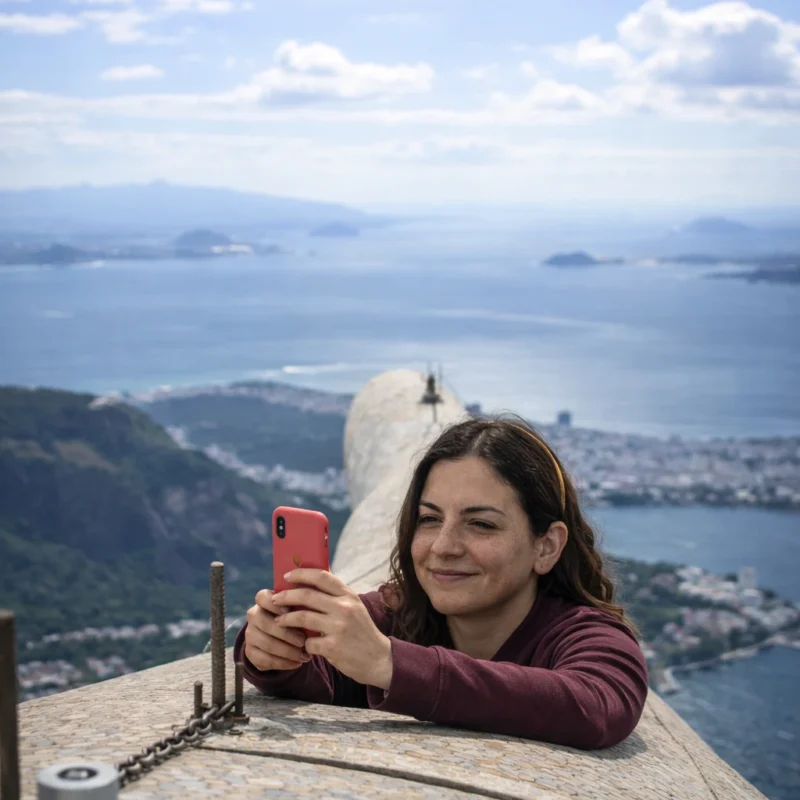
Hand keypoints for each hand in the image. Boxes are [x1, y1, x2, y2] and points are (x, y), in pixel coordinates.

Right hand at [244, 589, 310, 670]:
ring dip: (287, 651)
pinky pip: (265, 660)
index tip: (288, 610)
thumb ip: (301, 607)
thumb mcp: (297, 610)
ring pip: (266, 643)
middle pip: (264, 623)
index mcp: (263, 601)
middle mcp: (253, 616)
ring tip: (305, 655)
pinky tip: (297, 663)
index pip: (262, 597)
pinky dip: (283, 663)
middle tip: (303, 641)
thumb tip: (314, 612)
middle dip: (286, 634)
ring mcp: (250, 634)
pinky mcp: (250, 652)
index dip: (273, 604)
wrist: (281, 639)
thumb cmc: (294, 618)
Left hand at [272, 569, 393, 689]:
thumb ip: (335, 596)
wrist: (378, 658)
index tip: (287, 575)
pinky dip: (303, 644)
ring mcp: (338, 627)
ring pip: (302, 617)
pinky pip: (308, 642)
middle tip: (274, 599)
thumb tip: (308, 583)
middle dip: (286, 596)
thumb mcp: (354, 607)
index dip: (301, 574)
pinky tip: (303, 646)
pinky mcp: (333, 647)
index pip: (322, 577)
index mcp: (348, 596)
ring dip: (286, 619)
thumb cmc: (361, 631)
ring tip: (279, 621)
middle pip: (307, 595)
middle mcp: (344, 608)